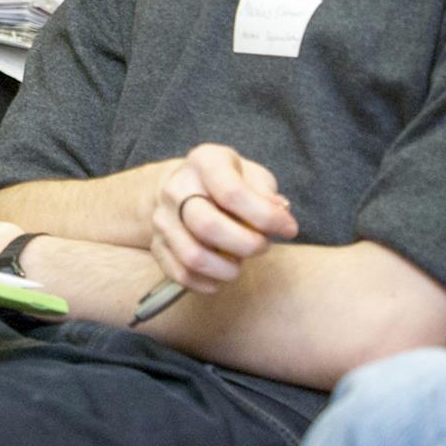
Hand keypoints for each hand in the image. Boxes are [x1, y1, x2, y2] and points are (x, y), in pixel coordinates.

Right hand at [150, 143, 297, 293]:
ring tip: (239, 263)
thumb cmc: (228, 182)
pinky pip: (179, 273)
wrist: (182, 186)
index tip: (289, 229)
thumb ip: (265, 191)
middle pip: (208, 226)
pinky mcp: (156, 244)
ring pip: (193, 256)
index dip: (267, 217)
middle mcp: (176, 188)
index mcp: (204, 162)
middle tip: (262, 247)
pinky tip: (221, 277)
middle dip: (246, 245)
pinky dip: (205, 283)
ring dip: (226, 269)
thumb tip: (278, 210)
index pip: (232, 193)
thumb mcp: (251, 174)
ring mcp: (162, 217)